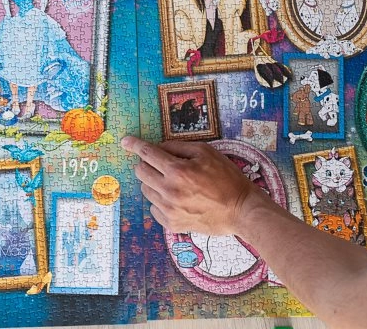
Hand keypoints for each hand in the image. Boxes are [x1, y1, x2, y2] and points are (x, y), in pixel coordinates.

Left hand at [121, 136, 259, 234]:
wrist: (240, 210)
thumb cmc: (227, 178)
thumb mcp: (207, 152)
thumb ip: (180, 147)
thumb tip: (160, 147)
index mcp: (178, 171)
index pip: (147, 153)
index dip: (135, 145)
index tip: (125, 141)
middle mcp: (169, 191)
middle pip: (141, 172)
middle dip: (146, 163)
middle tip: (161, 163)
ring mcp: (169, 210)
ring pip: (146, 190)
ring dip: (154, 182)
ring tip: (174, 182)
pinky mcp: (172, 224)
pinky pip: (154, 208)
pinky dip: (160, 200)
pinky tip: (177, 198)